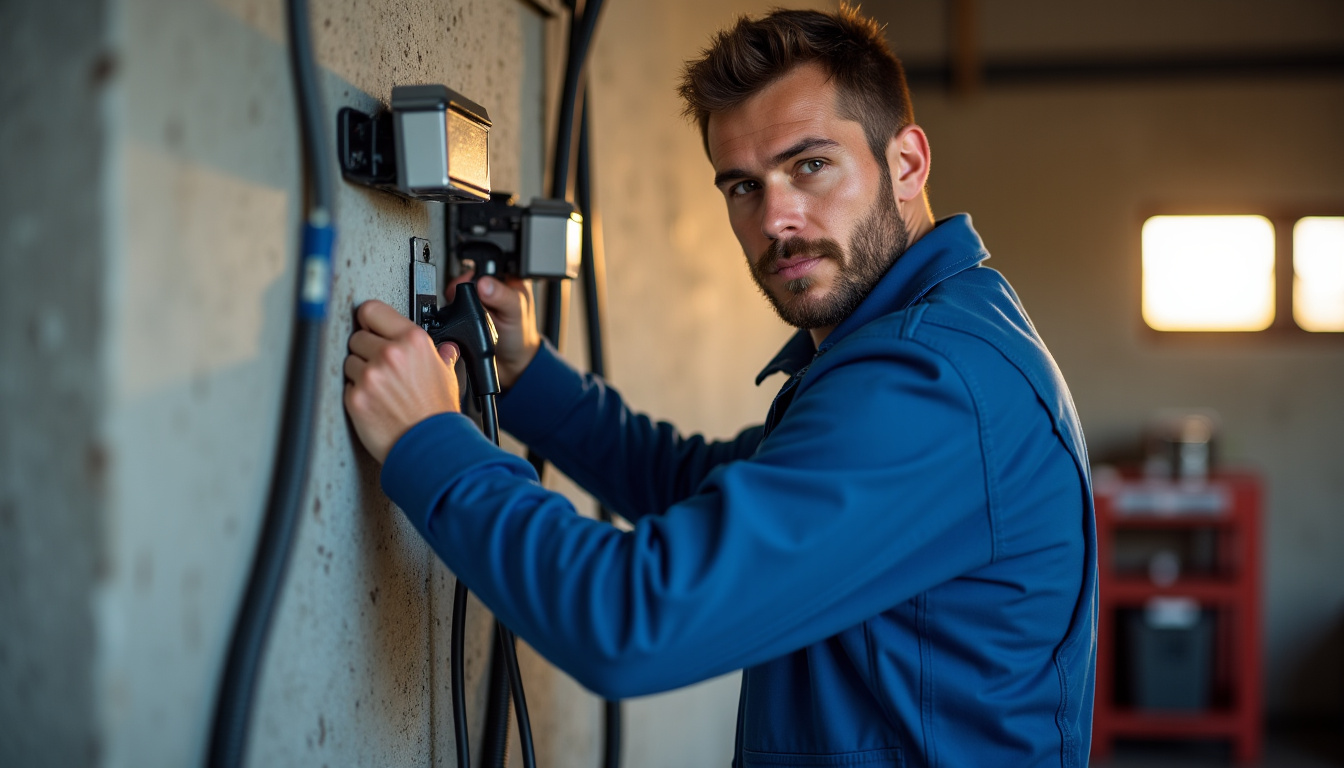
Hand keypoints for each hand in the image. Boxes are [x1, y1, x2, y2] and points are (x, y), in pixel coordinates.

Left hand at [344, 300, 461, 462]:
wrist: (430, 446)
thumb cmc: (438, 413)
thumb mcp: (447, 376)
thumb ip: (441, 356)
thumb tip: (445, 349)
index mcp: (412, 340)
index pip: (371, 310)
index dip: (369, 320)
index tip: (370, 327)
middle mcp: (389, 354)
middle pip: (357, 337)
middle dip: (366, 350)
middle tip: (382, 368)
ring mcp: (370, 376)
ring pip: (349, 361)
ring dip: (360, 373)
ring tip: (382, 388)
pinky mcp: (356, 397)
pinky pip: (347, 386)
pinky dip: (358, 393)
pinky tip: (376, 402)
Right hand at [446, 267, 539, 389]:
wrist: (511, 364)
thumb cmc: (521, 337)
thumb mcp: (515, 313)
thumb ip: (502, 297)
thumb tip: (484, 284)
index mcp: (509, 278)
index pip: (486, 264)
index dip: (476, 273)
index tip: (475, 287)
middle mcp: (492, 286)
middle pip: (467, 276)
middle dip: (464, 291)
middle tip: (472, 306)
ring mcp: (478, 300)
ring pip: (457, 291)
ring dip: (457, 303)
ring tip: (470, 317)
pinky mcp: (467, 312)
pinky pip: (452, 307)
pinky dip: (453, 314)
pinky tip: (464, 322)